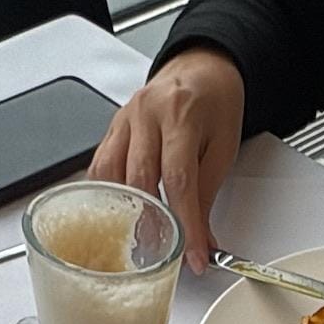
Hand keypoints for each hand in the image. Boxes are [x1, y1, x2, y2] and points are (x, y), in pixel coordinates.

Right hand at [89, 49, 245, 275]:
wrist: (201, 68)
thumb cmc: (214, 102)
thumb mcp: (223, 147)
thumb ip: (208, 195)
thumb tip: (203, 243)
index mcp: (181, 114)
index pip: (179, 180)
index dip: (186, 224)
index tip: (194, 255)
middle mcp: (147, 113)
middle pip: (140, 179)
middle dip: (151, 223)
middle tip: (162, 255)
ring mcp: (124, 119)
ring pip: (110, 174)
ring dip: (122, 210)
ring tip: (137, 239)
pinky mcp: (112, 129)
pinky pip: (100, 166)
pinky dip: (107, 194)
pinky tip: (117, 212)